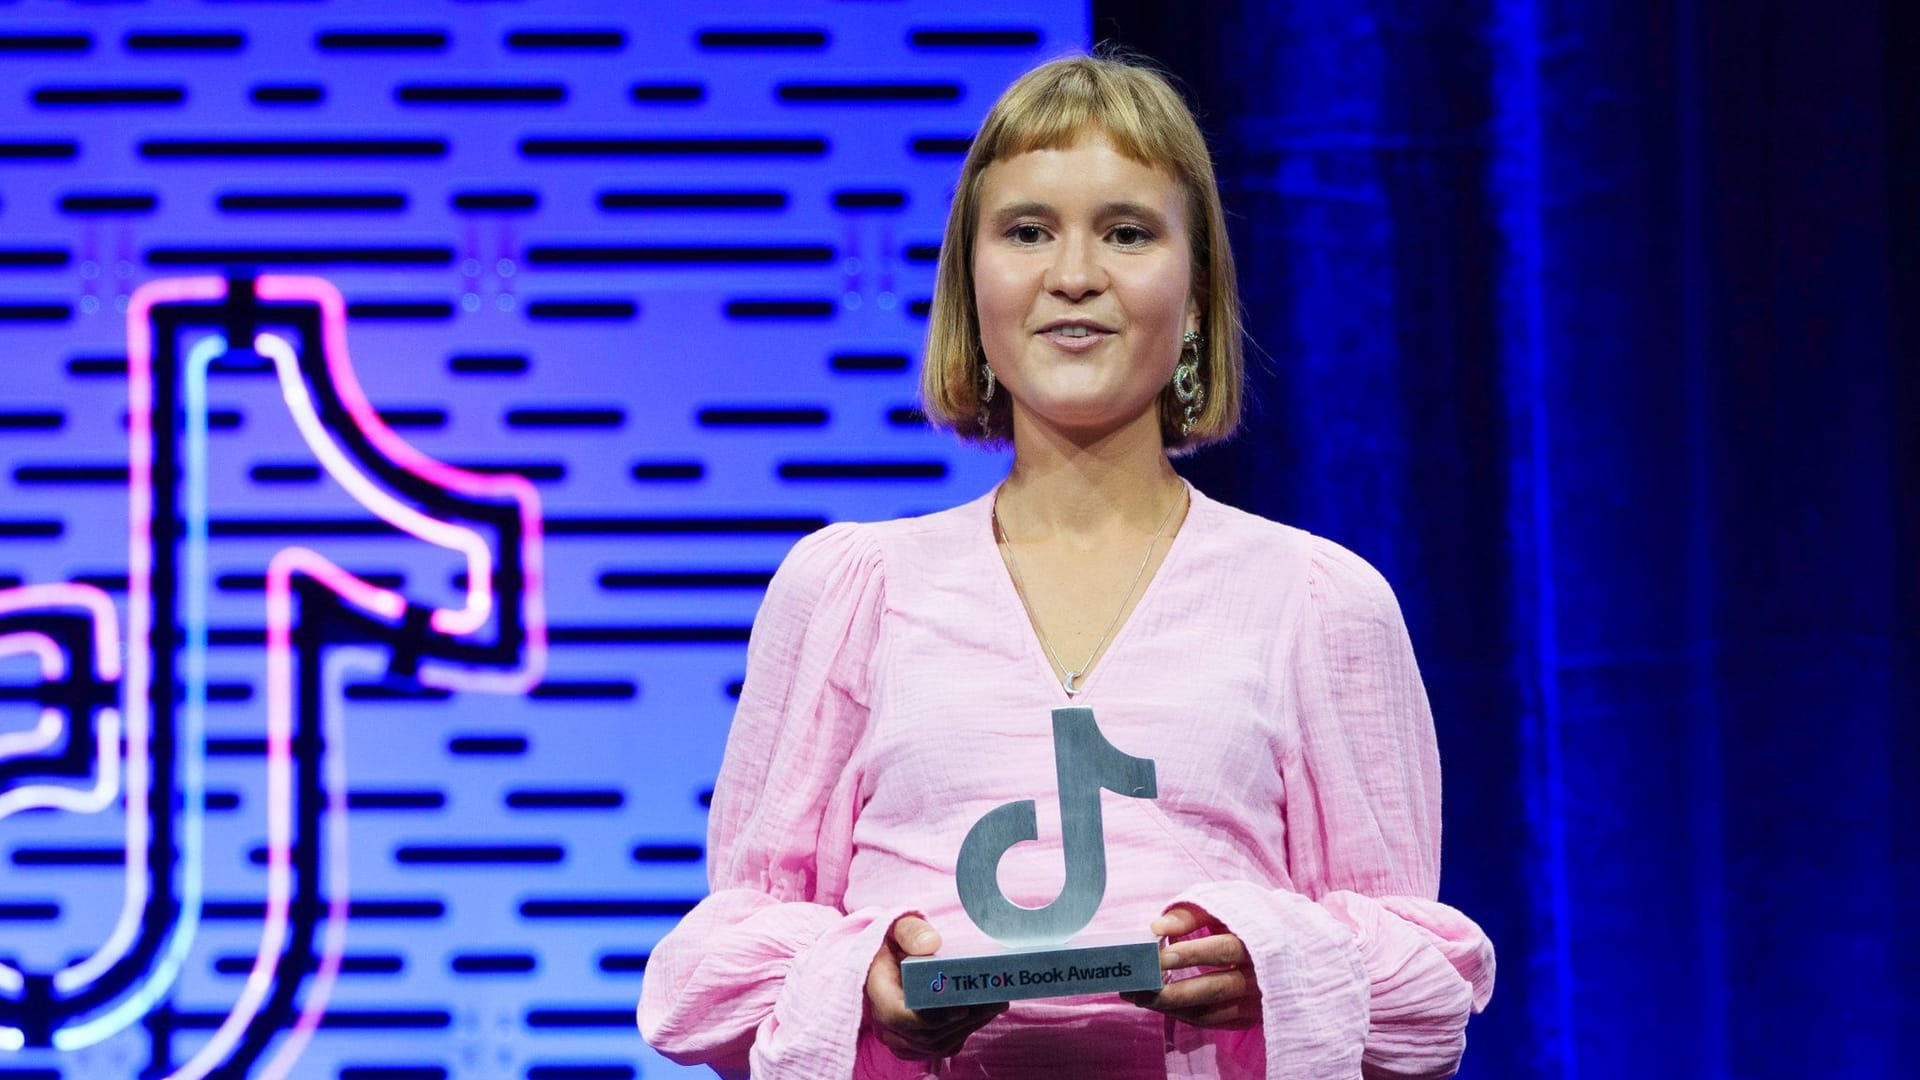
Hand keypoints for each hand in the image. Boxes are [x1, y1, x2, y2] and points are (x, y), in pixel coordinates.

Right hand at [864, 914, 1007, 1059]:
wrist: (889, 963)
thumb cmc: (895, 944)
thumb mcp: (898, 929)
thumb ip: (911, 932)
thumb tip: (931, 944)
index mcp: (878, 994)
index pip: (899, 1017)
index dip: (932, 1017)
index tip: (962, 1008)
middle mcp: (886, 1024)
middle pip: (927, 1034)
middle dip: (965, 1019)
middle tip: (996, 998)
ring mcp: (901, 1039)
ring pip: (939, 1044)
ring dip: (971, 1025)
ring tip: (997, 1002)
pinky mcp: (916, 1046)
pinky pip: (943, 1046)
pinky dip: (966, 1031)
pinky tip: (986, 1011)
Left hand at [1120, 904, 1260, 1029]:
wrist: (1290, 946)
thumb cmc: (1247, 920)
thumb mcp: (1226, 907)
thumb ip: (1191, 914)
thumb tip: (1157, 927)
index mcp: (1258, 942)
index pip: (1223, 950)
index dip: (1192, 954)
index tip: (1159, 957)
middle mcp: (1261, 977)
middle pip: (1215, 988)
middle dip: (1174, 991)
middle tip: (1138, 988)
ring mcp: (1258, 1002)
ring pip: (1211, 1012)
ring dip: (1173, 1008)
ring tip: (1139, 998)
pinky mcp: (1251, 1018)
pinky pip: (1214, 1022)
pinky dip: (1186, 1016)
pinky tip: (1162, 1006)